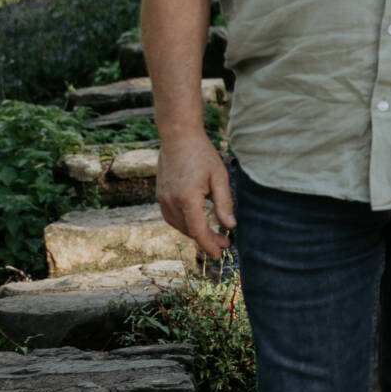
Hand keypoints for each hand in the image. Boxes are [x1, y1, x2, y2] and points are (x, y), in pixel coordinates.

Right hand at [157, 131, 234, 260]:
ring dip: (195, 233)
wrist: (178, 137)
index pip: (198, 230)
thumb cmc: (201, 154)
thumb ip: (224, 203)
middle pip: (189, 230)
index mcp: (186, 198)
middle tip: (224, 241)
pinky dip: (185, 224)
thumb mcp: (219, 177)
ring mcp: (162, 199)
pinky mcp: (160, 195)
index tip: (219, 254)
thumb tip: (230, 226)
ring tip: (213, 234)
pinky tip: (197, 222)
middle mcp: (171, 202)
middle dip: (206, 239)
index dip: (209, 245)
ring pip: (179, 226)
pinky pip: (172, 217)